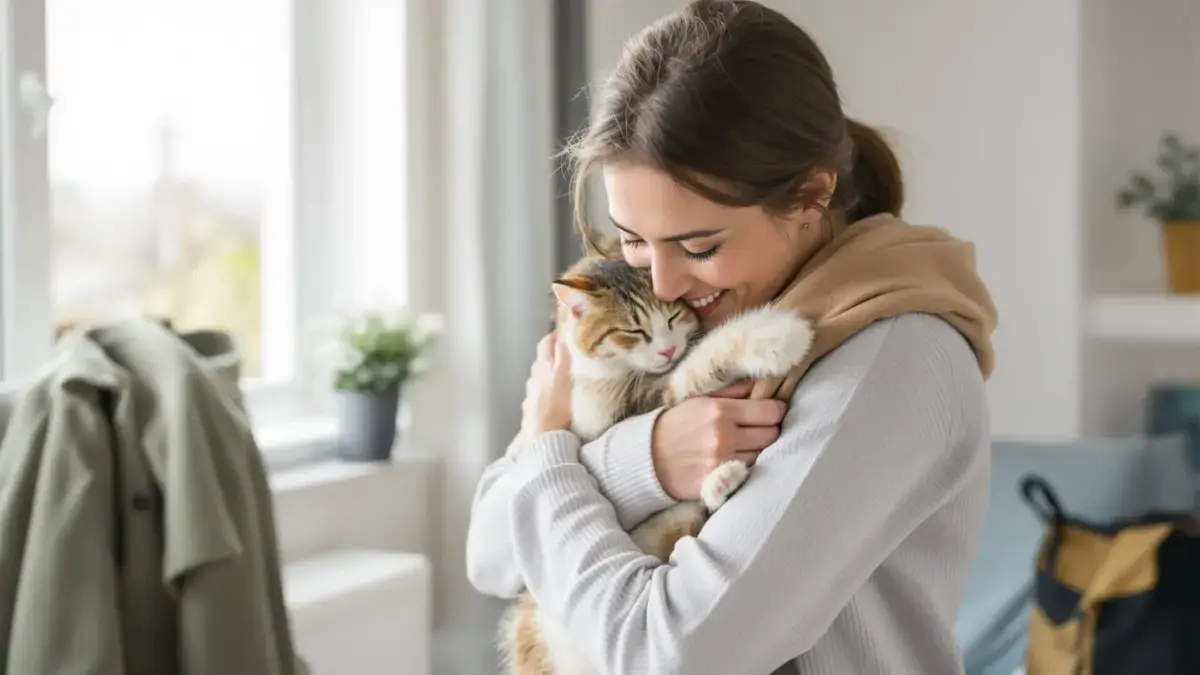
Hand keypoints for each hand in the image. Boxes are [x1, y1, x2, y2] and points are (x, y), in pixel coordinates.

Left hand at [519, 333, 572, 438]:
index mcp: (543, 367)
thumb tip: (560, 337)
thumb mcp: (564, 377)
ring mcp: (530, 394)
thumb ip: (562, 356)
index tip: (562, 334)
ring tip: (559, 374)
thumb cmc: (557, 408)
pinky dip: (543, 389)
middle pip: (540, 359)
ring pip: (538, 376)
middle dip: (550, 352)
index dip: (554, 336)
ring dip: (547, 372)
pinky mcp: (530, 408)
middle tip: (563, 351)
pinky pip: (537, 393)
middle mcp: (534, 377)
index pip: (546, 344)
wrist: (543, 437)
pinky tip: (550, 396)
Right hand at [651, 380, 787, 500]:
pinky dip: (745, 465)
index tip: (771, 410)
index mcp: (720, 411)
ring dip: (757, 449)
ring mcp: (722, 462)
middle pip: (772, 434)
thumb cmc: (675, 424)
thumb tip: (763, 381)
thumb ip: (733, 391)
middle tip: (758, 428)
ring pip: (763, 455)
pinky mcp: (718, 483)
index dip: (775, 410)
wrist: (646, 457)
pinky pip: (748, 473)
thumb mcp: (700, 399)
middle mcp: (724, 436)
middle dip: (769, 429)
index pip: (771, 411)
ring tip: (743, 444)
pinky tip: (736, 459)